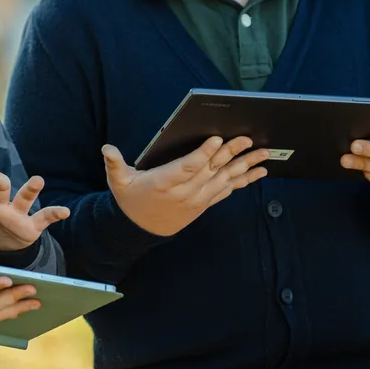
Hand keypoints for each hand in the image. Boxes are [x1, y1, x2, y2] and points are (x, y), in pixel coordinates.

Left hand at [0, 173, 69, 251]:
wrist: (0, 245)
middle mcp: (0, 203)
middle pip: (0, 188)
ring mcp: (17, 213)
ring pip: (24, 198)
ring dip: (31, 189)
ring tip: (38, 180)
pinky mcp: (31, 226)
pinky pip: (44, 218)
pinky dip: (54, 213)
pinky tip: (64, 212)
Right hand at [103, 137, 267, 236]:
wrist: (140, 229)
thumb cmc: (131, 199)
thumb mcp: (118, 182)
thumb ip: (114, 163)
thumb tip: (106, 148)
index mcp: (164, 183)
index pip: (188, 166)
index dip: (203, 153)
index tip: (216, 139)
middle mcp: (184, 192)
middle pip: (211, 170)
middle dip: (230, 154)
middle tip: (247, 139)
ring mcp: (197, 199)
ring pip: (225, 180)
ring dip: (245, 167)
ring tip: (263, 155)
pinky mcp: (204, 203)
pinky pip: (227, 190)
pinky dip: (243, 181)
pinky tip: (257, 171)